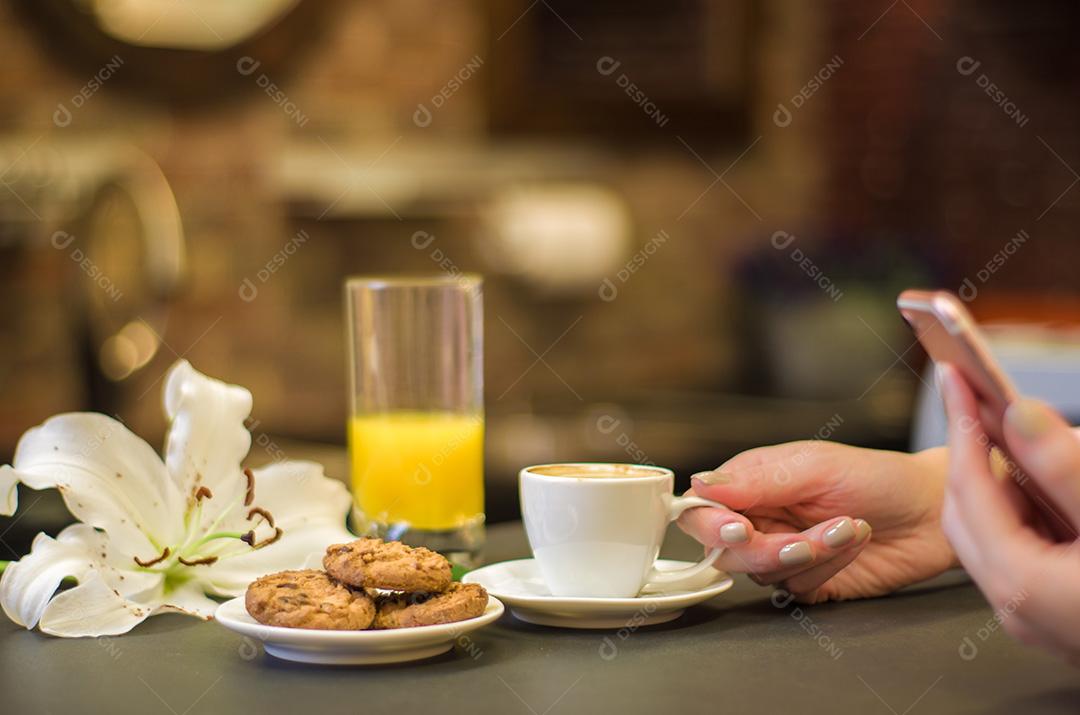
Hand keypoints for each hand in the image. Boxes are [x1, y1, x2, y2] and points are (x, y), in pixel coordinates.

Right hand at [679, 441, 956, 602]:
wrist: (931, 511)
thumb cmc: (876, 476)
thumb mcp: (814, 466)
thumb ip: (757, 480)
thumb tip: (700, 484)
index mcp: (750, 482)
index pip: (701, 509)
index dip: (711, 525)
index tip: (740, 530)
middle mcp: (760, 518)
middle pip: (726, 550)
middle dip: (766, 549)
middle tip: (804, 540)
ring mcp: (782, 551)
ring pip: (762, 572)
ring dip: (809, 554)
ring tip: (848, 528)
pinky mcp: (808, 581)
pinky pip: (796, 588)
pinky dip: (828, 567)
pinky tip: (854, 542)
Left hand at [938, 362, 1079, 664]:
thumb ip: (1067, 471)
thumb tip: (1021, 414)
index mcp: (1020, 582)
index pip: (968, 485)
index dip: (962, 423)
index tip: (954, 375)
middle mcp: (1015, 606)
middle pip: (968, 511)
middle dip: (976, 451)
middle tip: (983, 399)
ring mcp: (1035, 617)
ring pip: (992, 531)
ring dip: (1005, 480)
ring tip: (1025, 435)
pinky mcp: (1057, 616)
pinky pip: (1021, 550)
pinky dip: (1028, 510)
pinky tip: (1053, 484)